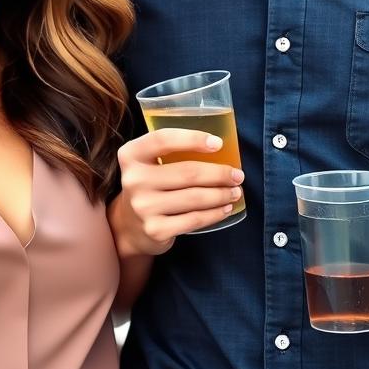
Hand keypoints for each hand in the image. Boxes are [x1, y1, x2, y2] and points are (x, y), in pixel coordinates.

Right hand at [110, 127, 244, 256]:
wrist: (130, 227)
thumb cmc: (150, 186)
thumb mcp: (150, 163)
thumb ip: (172, 152)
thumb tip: (219, 149)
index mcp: (131, 155)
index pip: (163, 139)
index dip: (193, 139)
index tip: (218, 143)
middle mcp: (134, 180)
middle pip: (187, 172)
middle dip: (219, 173)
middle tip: (237, 175)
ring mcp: (144, 207)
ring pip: (195, 197)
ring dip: (221, 194)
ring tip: (235, 192)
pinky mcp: (155, 229)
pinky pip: (194, 219)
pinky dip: (215, 213)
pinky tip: (225, 208)